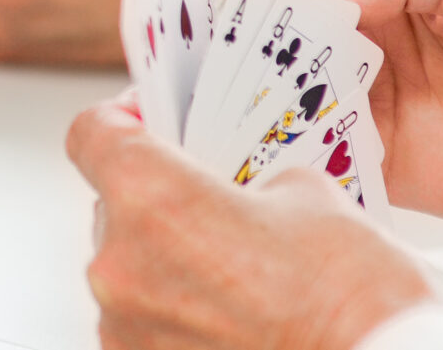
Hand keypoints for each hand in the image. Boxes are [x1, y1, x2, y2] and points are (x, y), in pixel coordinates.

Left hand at [68, 93, 435, 349]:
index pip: (92, 134)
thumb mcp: (304, 194)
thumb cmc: (351, 294)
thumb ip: (242, 180)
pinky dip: (174, 311)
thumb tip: (231, 193)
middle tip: (212, 209)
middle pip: (113, 206)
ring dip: (166, 262)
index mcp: (149, 198)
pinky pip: (141, 318)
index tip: (145, 123)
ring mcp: (122, 322)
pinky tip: (229, 313)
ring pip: (127, 268)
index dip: (119, 121)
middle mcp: (118, 262)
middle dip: (157, 202)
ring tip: (233, 274)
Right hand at [202, 0, 442, 238]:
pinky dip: (261, 152)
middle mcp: (340, 26)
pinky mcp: (351, 156)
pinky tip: (259, 154)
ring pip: (250, 84)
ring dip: (229, 94)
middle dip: (215, 30)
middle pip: (242, 16)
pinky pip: (286, 150)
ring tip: (230, 109)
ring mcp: (340, 92)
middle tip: (223, 57)